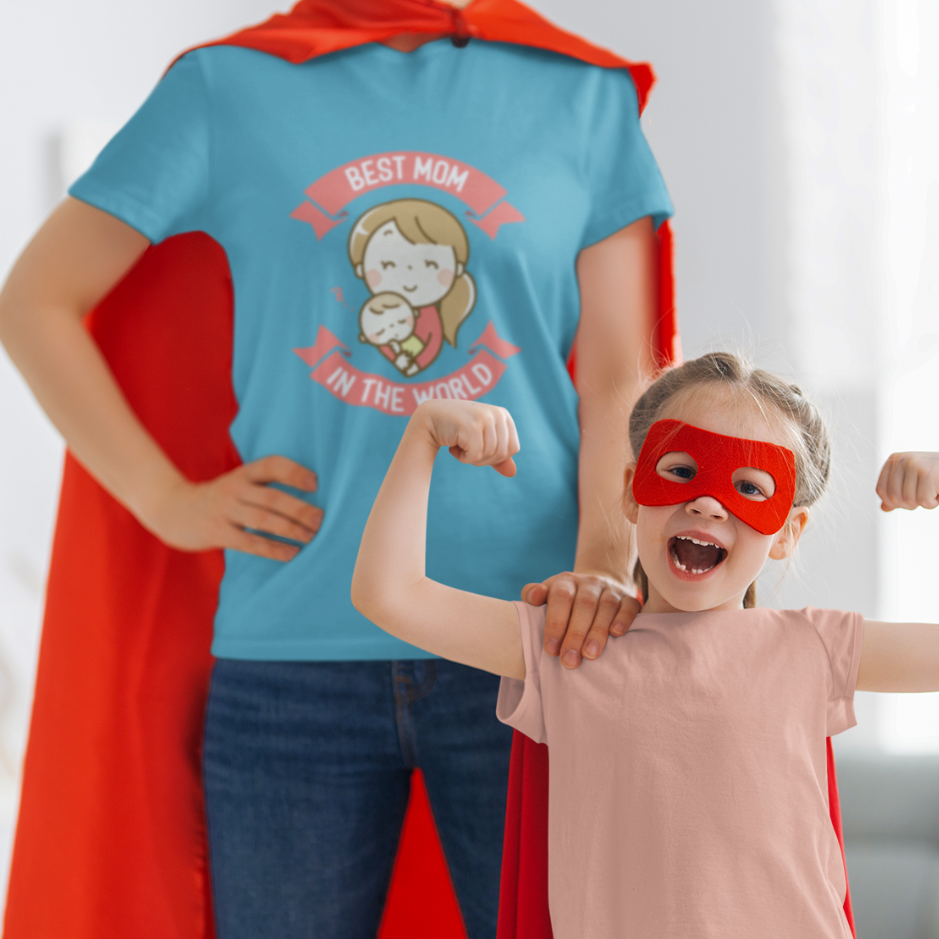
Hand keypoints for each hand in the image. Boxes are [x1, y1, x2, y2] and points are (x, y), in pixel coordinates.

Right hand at [144, 455, 322, 559]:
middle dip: (300, 509)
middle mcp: (234, 489)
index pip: (272, 465)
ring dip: (291, 529)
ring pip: (264, 520)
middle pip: (273, 497)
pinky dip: (274, 549)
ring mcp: (225, 511)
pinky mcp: (218, 533)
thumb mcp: (237, 483)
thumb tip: (307, 496)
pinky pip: (251, 543)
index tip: (315, 483)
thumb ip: (263, 486)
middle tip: (321, 519)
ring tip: (312, 537)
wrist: (170, 509)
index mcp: (242, 473)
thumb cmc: (217, 498)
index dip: (294, 472)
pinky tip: (292, 553)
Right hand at [417, 400, 519, 476]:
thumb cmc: (457, 429)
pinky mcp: (472, 426)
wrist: (430, 418)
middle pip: (502, 454)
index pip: (513, 448)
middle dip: (483, 459)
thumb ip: (497, 456)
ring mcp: (485, 418)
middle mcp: (497, 414)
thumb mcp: (481, 440)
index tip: (479, 447)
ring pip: (489, 455)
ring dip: (471, 458)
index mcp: (503, 415)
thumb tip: (512, 473)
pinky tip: (454, 445)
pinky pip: (475, 455)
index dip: (496, 457)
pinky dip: (463, 458)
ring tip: (460, 444)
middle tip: (468, 448)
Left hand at [522, 572, 639, 667]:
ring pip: (606, 607)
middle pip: (584, 605)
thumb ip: (532, 594)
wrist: (596, 587)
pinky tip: (617, 634)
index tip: (551, 650)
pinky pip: (629, 605)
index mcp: (566, 581)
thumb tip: (533, 598)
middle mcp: (589, 583)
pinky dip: (624, 618)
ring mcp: (611, 590)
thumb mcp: (547, 593)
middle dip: (576, 635)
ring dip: (598, 631)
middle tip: (570, 660)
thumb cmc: (565, 599)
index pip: (561, 598)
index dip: (556, 623)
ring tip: (590, 655)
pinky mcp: (629, 598)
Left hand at [876, 452, 938, 510]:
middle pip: (893, 498)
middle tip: (925, 493)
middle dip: (910, 503)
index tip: (911, 494)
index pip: (881, 490)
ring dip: (924, 502)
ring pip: (909, 501)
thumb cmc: (938, 474)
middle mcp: (902, 460)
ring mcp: (914, 465)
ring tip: (933, 489)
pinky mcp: (928, 474)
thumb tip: (884, 507)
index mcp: (894, 460)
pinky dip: (933, 502)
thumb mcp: (913, 481)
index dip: (895, 501)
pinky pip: (923, 501)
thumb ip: (897, 493)